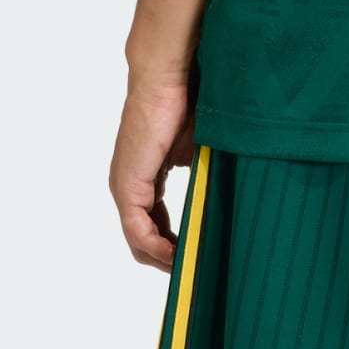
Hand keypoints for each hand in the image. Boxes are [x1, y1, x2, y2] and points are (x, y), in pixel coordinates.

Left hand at [109, 71, 194, 268]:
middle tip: (197, 272)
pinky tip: (179, 256)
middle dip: (169, 259)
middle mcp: (128, 187)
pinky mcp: (127, 186)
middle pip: (144, 241)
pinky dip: (159, 248)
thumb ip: (203, 175)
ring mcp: (124, 188)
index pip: (153, 226)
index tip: (198, 257)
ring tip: (192, 270)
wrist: (167, 77)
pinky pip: (139, 231)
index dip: (174, 246)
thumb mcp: (198, 149)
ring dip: (165, 259)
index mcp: (143, 179)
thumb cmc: (186, 101)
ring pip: (140, 241)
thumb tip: (225, 198)